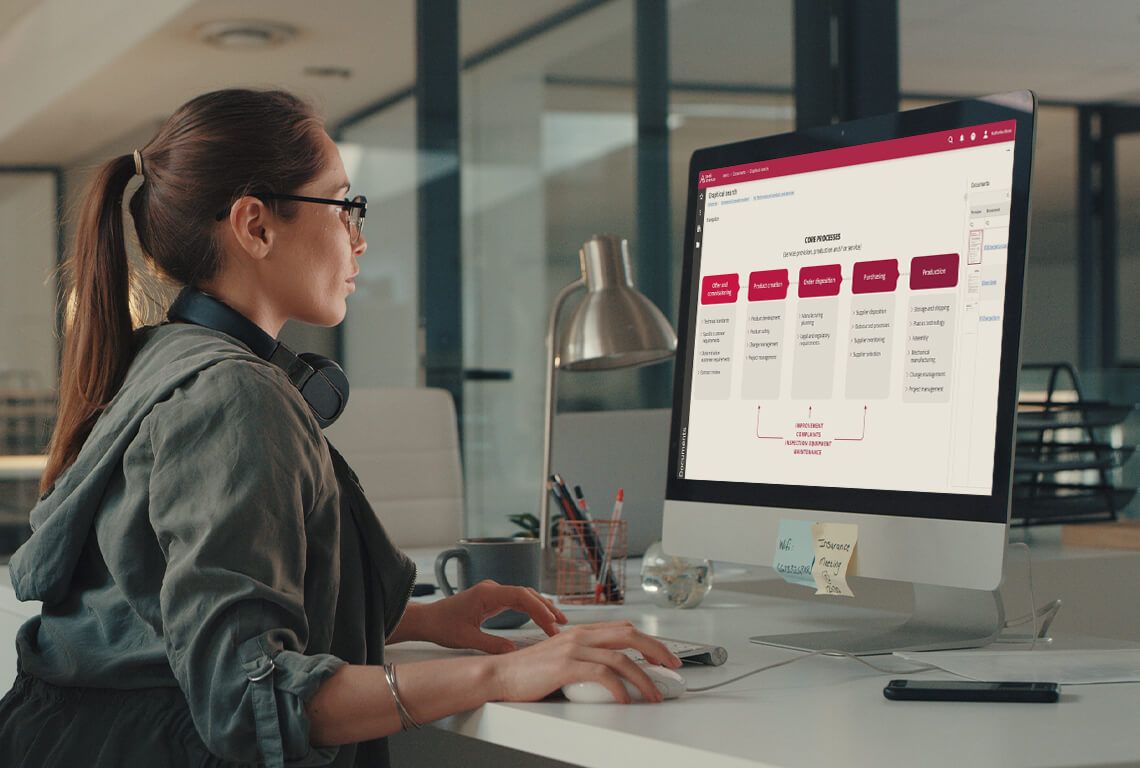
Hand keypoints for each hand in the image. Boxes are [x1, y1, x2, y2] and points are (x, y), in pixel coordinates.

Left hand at [418, 580, 567, 653]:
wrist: (427, 619)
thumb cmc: (442, 626)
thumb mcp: (467, 639)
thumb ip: (492, 645)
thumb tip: (515, 651)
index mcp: (487, 593)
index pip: (521, 596)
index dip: (539, 609)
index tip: (551, 623)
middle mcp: (492, 589)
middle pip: (527, 594)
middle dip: (546, 609)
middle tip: (562, 626)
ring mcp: (493, 593)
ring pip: (524, 596)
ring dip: (541, 608)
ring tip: (558, 622)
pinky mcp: (492, 599)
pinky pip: (517, 601)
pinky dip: (531, 609)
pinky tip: (541, 619)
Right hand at [488, 621, 682, 703]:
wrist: (499, 674)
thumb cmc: (528, 672)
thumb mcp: (562, 658)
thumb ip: (585, 659)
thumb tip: (614, 674)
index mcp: (581, 632)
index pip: (624, 629)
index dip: (649, 641)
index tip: (665, 656)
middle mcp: (579, 635)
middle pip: (629, 635)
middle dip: (656, 651)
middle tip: (672, 667)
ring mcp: (573, 649)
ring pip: (621, 658)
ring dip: (643, 678)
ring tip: (654, 694)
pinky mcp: (565, 665)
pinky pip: (602, 674)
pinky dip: (619, 687)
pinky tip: (626, 699)